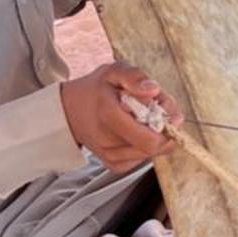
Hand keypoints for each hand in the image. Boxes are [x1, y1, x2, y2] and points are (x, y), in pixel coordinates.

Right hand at [61, 61, 175, 171]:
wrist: (71, 111)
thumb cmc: (97, 90)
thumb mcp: (114, 72)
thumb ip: (134, 76)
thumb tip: (154, 90)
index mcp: (108, 114)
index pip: (150, 138)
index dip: (165, 122)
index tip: (162, 105)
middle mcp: (107, 141)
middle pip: (154, 147)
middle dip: (162, 129)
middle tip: (155, 111)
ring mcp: (110, 156)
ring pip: (151, 153)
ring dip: (154, 136)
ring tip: (141, 118)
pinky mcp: (114, 165)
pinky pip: (142, 159)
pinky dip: (145, 145)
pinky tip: (135, 130)